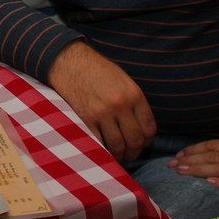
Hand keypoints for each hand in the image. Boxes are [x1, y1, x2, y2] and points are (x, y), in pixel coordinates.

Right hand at [47, 41, 156, 162]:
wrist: (69, 63)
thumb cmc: (97, 70)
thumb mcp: (123, 81)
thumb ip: (134, 103)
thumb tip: (140, 128)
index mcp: (134, 95)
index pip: (149, 128)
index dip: (146, 141)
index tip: (141, 143)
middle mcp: (120, 106)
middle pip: (135, 140)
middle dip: (134, 152)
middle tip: (130, 155)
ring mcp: (102, 114)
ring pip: (118, 146)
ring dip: (119, 156)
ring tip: (117, 156)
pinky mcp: (85, 119)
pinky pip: (98, 143)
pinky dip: (102, 151)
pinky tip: (102, 150)